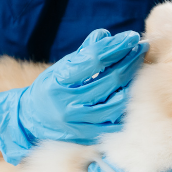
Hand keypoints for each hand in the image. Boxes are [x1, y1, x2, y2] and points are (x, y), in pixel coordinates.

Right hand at [0, 29, 147, 164]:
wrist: (30, 122)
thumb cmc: (49, 89)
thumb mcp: (60, 68)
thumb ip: (83, 53)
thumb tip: (106, 36)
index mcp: (58, 81)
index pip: (94, 59)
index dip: (116, 46)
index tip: (131, 37)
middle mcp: (68, 103)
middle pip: (109, 80)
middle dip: (130, 61)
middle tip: (142, 49)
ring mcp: (78, 122)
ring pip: (116, 103)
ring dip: (132, 83)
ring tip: (139, 68)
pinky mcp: (86, 136)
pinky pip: (114, 122)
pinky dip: (126, 107)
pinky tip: (132, 94)